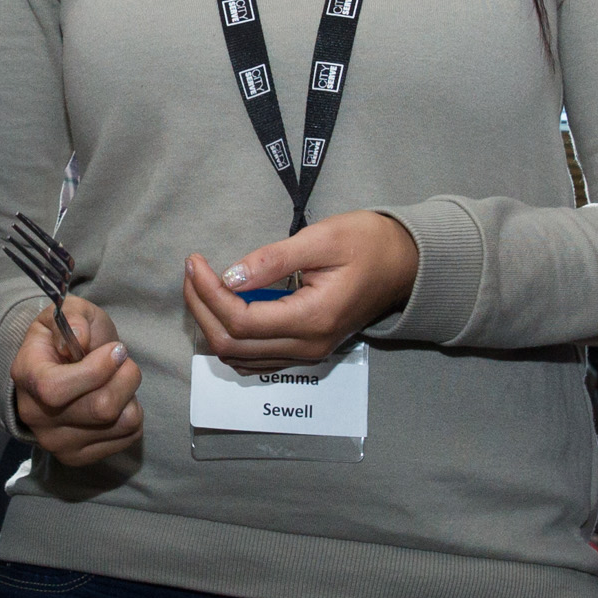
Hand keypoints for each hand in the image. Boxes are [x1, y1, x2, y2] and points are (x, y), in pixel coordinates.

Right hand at [11, 296, 139, 467]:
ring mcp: (56, 442)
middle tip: (123, 359)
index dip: (96, 371)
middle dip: (126, 377)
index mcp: (26, 375)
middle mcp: (35, 416)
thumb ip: (74, 317)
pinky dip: (132, 413)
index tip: (116, 350)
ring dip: (131, 395)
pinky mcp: (78, 457)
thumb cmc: (66, 338)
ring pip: (120, 423)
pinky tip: (117, 400)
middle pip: (100, 409)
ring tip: (118, 380)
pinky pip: (128, 436)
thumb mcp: (69, 312)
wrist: (58, 369)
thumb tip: (79, 339)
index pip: (57, 388)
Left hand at [183, 211, 418, 366]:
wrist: (406, 264)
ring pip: (239, 357)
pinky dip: (230, 336)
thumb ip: (274, 259)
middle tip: (191, 270)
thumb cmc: (369, 243)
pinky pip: (255, 358)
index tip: (195, 261)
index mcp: (313, 319)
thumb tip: (230, 276)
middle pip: (232, 345)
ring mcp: (307, 354)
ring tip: (200, 285)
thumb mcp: (323, 239)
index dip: (208, 294)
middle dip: (201, 308)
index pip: (241, 321)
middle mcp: (308, 347)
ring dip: (211, 323)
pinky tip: (224, 305)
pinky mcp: (306, 351)